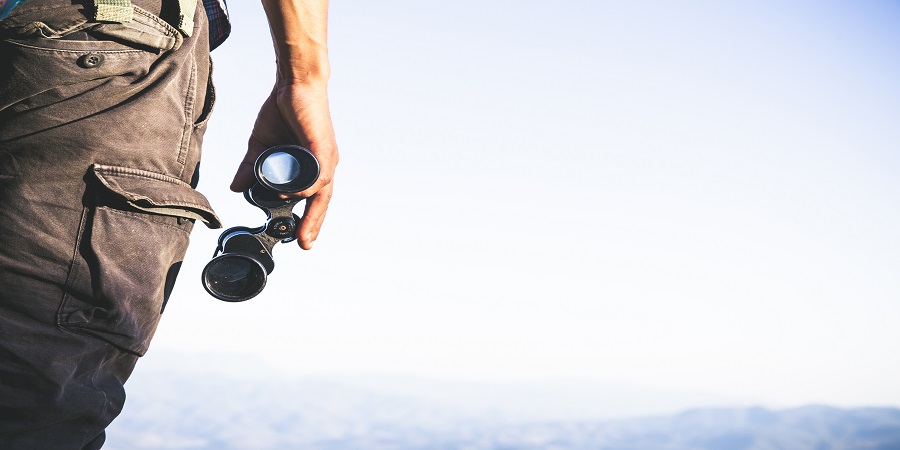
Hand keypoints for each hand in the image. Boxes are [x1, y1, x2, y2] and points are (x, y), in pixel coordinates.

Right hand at [231, 82, 337, 249]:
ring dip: (308, 208)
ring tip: (292, 222)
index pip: (314, 200)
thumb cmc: (282, 111)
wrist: (292, 83)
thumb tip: (236, 188)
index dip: (309, 220)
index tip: (300, 240)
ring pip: (321, 190)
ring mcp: (325, 156)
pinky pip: (319, 172)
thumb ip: (250, 166)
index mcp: (312, 168)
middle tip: (304, 244)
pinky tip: (296, 194)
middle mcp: (324, 166)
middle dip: (313, 224)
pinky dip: (308, 184)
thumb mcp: (261, 145)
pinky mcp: (322, 145)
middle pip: (322, 202)